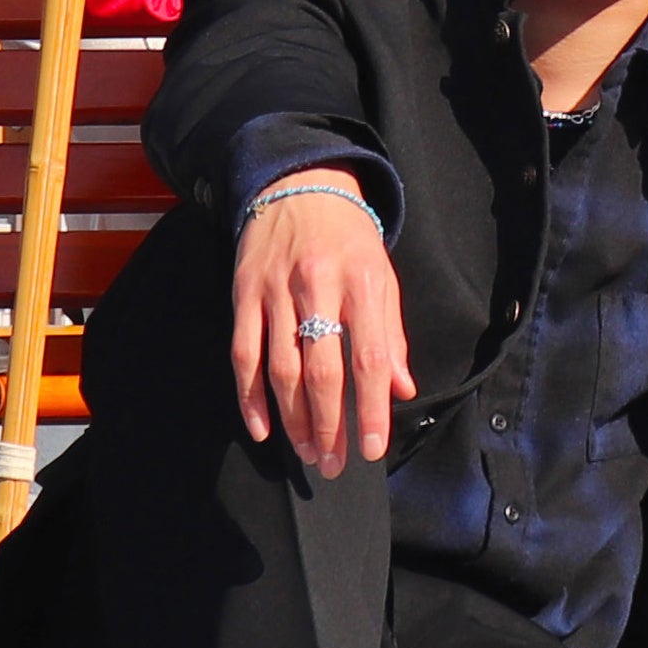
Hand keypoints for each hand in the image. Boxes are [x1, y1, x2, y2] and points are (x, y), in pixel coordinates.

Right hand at [230, 170, 413, 476]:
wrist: (300, 184)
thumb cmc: (348, 238)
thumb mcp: (382, 277)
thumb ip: (391, 334)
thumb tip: (403, 389)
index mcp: (362, 284)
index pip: (370, 358)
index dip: (371, 409)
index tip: (370, 450)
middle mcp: (318, 287)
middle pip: (322, 371)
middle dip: (329, 425)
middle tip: (333, 463)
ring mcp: (276, 291)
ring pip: (281, 368)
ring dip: (293, 419)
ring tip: (307, 451)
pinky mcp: (244, 293)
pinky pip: (244, 353)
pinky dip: (250, 396)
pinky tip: (262, 427)